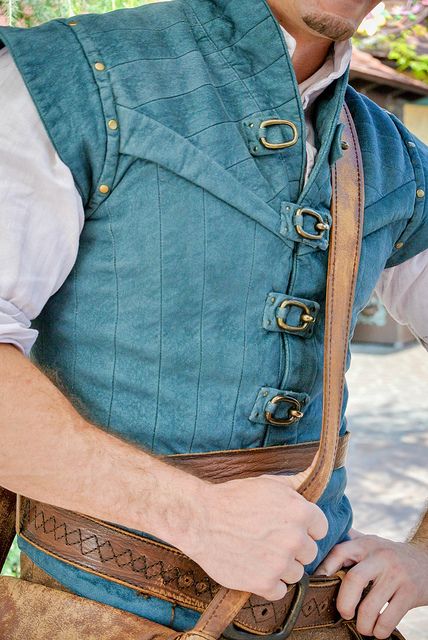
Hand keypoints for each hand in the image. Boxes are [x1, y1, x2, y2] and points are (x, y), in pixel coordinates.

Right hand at [180, 469, 327, 601]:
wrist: (201, 519)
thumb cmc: (234, 497)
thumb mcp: (268, 483)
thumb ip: (297, 484)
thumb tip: (316, 477)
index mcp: (300, 512)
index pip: (321, 528)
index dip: (305, 526)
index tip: (287, 525)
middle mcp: (295, 539)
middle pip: (309, 552)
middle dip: (293, 547)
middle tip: (271, 538)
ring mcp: (280, 563)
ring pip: (296, 573)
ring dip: (282, 566)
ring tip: (260, 552)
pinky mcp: (264, 583)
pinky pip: (280, 591)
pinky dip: (269, 583)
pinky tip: (255, 567)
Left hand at [315, 530, 427, 638]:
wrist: (427, 561)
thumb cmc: (390, 555)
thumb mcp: (371, 543)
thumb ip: (349, 543)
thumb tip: (318, 548)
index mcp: (365, 544)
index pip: (339, 552)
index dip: (324, 570)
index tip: (317, 586)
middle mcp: (380, 557)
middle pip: (354, 580)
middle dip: (344, 603)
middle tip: (344, 613)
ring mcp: (396, 575)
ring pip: (370, 605)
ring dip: (363, 624)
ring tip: (363, 627)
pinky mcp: (409, 593)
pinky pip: (389, 618)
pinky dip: (379, 630)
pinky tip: (378, 630)